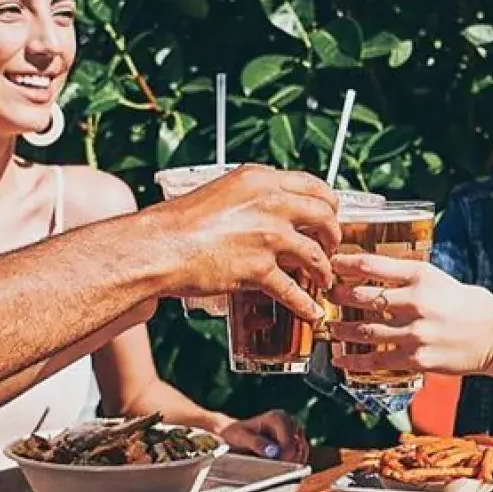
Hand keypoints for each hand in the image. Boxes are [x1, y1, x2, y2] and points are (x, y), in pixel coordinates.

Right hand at [151, 165, 340, 321]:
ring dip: (324, 270)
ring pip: (316, 255)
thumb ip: (250, 198)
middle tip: (330, 246)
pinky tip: (311, 311)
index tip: (329, 214)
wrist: (159, 246)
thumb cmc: (178, 222)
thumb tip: (267, 210)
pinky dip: (306, 305)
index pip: (313, 185)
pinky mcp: (259, 269)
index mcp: (260, 180)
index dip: (328, 204)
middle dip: (333, 234)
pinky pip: (294, 291)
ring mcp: (268, 236)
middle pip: (324, 216)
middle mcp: (270, 203)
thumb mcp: (221, 192)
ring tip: (323, 279)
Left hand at [215, 409, 309, 464]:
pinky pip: (301, 458)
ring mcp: (295, 433)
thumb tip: (273, 452)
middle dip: (289, 461)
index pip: (290, 440)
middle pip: (299, 447)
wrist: (235, 436)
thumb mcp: (240, 437)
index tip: (275, 465)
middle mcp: (290, 422)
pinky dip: (292, 466)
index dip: (284, 455)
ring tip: (274, 469)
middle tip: (275, 470)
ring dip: (291, 464)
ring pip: (302, 454)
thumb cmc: (236, 435)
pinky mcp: (296, 443)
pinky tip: (279, 469)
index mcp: (278, 417)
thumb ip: (256, 443)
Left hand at [326, 252, 492, 376]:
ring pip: (365, 331)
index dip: (344, 263)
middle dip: (337, 297)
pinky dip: (355, 361)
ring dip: (341, 331)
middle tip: (325, 297)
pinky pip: (378, 360)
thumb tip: (372, 271)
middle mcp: (416, 302)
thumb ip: (408, 276)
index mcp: (421, 276)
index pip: (372, 265)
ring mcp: (416, 332)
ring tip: (330, 329)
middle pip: (362, 297)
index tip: (330, 263)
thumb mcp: (439, 279)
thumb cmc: (468, 304)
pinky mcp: (417, 358)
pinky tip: (341, 361)